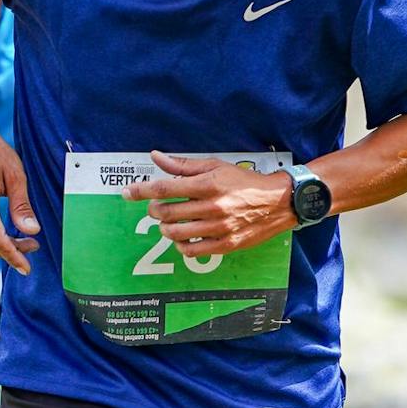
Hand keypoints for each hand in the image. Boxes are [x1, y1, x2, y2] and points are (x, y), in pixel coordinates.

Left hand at [123, 151, 293, 257]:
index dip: (141, 191)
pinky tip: (183, 238)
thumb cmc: (244, 182)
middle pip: (167, 212)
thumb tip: (156, 157)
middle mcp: (212, 206)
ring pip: (176, 233)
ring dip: (165, 228)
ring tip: (169, 223)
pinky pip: (192, 251)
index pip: (165, 188)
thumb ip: (183, 165)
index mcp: (208, 184)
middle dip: (154, 210)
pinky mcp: (226, 244)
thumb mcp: (215, 166)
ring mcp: (219, 228)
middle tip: (155, 208)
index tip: (127, 192)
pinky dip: (181, 246)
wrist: (278, 202)